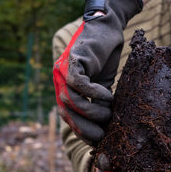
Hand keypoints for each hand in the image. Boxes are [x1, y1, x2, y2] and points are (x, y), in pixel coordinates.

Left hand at [53, 0, 142, 143]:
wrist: (107, 29)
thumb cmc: (105, 59)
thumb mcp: (101, 87)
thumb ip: (96, 104)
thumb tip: (104, 130)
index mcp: (65, 90)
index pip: (68, 118)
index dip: (82, 132)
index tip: (99, 141)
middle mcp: (59, 82)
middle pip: (66, 113)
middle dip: (85, 128)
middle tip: (104, 134)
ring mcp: (63, 71)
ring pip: (72, 101)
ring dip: (93, 111)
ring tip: (111, 110)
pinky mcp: (72, 61)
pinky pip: (79, 84)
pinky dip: (94, 93)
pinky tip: (108, 95)